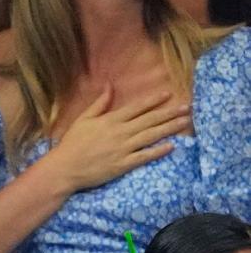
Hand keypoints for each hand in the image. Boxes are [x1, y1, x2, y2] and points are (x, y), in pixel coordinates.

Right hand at [41, 85, 188, 193]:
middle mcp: (120, 132)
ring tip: (185, 122)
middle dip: (169, 112)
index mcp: (110, 120)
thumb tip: (109, 86)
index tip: (168, 94)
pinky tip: (172, 146)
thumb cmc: (72, 143)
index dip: (153, 100)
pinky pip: (144, 156)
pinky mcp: (123, 164)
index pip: (136, 107)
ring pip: (151, 136)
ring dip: (169, 128)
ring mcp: (123, 149)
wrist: (65, 167)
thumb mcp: (83, 119)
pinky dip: (158, 151)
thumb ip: (99, 103)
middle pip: (149, 120)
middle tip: (187, 107)